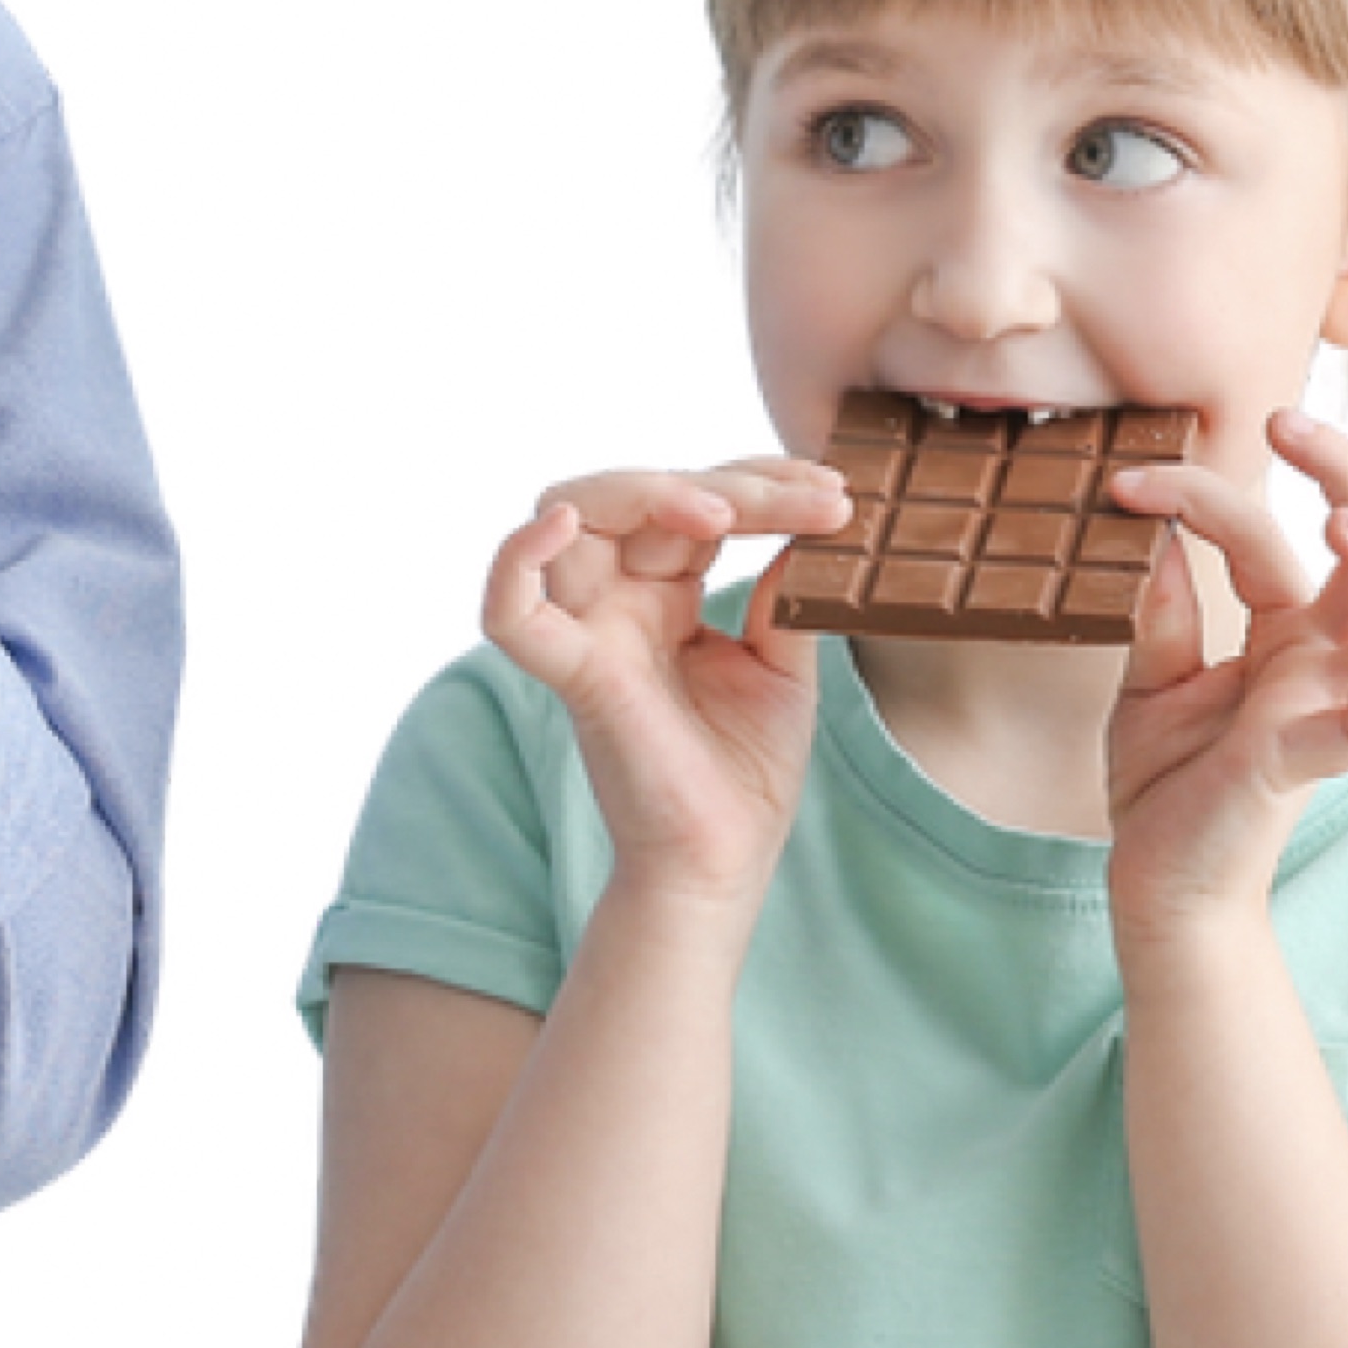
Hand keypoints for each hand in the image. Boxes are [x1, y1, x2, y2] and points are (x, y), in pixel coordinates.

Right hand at [480, 458, 851, 907]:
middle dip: (728, 482)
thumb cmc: (746, 775)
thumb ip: (783, 590)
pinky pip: (511, 612)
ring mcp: (591, 630)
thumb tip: (811, 517)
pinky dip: (515, 559)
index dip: (760, 483)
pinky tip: (564, 522)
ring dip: (649, 489)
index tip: (836, 494)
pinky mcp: (577, 674)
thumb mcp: (784, 661)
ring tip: (729, 510)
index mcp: (663, 595)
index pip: (694, 504)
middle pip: (640, 493)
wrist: (727, 866)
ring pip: (571, 512)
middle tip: (816, 498)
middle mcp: (616, 600)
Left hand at [1104, 409, 1347, 944]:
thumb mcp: (1150, 675)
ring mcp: (1328, 709)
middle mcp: (1324, 661)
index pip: (1271, 535)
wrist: (1153, 878)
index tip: (1129, 477)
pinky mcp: (1309, 763)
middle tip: (1290, 421)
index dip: (1206, 493)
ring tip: (1347, 517)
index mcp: (1287, 631)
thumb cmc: (1165, 779)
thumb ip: (1162, 608)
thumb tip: (1155, 530)